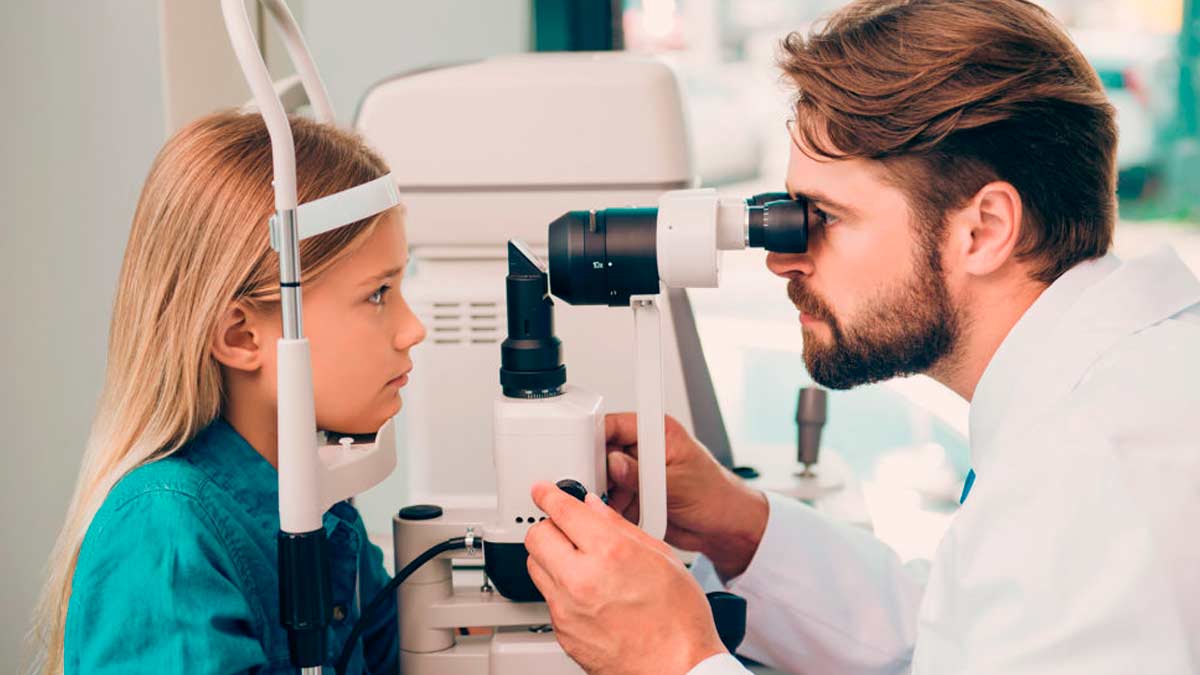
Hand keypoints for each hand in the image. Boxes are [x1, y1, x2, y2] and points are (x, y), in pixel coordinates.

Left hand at [525, 482, 725, 674]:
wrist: (678, 670)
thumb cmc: (680, 621)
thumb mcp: (662, 558)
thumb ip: (621, 527)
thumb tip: (595, 509)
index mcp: (610, 552)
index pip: (562, 510)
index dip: (549, 494)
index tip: (544, 490)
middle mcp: (582, 579)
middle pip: (538, 536)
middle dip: (549, 526)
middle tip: (566, 528)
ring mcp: (567, 608)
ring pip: (535, 566)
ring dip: (550, 556)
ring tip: (577, 561)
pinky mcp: (563, 631)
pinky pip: (548, 598)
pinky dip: (560, 587)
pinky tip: (587, 592)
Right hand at [605, 413, 767, 579]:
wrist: (725, 528)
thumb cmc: (716, 496)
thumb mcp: (679, 484)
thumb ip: (643, 474)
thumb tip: (614, 463)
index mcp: (658, 433)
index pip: (615, 424)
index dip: (595, 434)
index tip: (581, 450)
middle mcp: (644, 450)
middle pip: (602, 451)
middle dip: (595, 469)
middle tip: (591, 485)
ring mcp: (637, 474)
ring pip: (602, 478)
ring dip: (601, 492)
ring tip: (604, 503)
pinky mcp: (634, 496)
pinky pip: (609, 500)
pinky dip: (608, 509)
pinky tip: (612, 515)